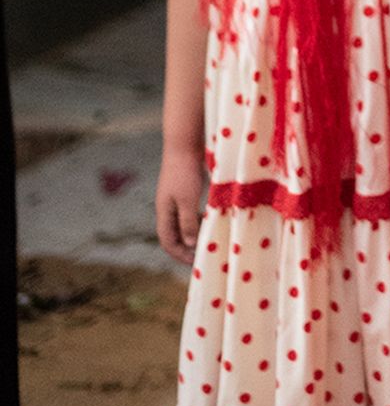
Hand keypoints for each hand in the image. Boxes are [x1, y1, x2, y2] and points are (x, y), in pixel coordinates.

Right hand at [156, 142, 205, 264]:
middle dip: (185, 247)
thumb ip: (188, 223)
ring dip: (192, 233)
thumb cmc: (185, 172)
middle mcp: (167, 207)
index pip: (167, 241)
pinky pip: (189, 211)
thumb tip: (190, 245)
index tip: (194, 263)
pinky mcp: (184, 188)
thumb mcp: (188, 200)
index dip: (179, 254)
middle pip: (173, 234)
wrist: (185, 143)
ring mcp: (175, 197)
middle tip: (201, 256)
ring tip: (207, 241)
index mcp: (164, 212)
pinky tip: (209, 219)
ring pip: (182, 222)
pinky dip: (197, 219)